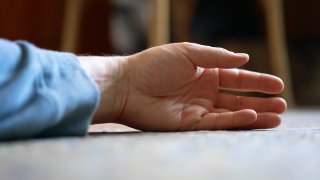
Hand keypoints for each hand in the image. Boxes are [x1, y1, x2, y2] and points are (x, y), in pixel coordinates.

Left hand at [82, 43, 286, 130]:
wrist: (127, 84)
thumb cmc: (153, 64)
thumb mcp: (187, 52)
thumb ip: (216, 56)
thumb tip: (245, 57)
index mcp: (204, 73)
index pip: (236, 79)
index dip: (257, 82)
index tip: (278, 85)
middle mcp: (204, 92)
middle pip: (238, 99)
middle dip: (260, 102)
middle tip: (282, 105)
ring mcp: (197, 108)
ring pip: (230, 114)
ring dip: (253, 115)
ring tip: (276, 117)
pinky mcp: (188, 123)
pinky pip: (215, 122)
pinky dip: (234, 120)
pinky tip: (251, 116)